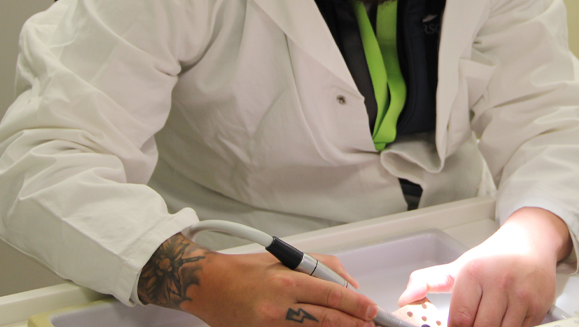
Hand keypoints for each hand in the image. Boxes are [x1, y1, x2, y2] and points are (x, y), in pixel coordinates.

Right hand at [139, 233, 377, 326]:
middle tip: (370, 324)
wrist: (207, 286)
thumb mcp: (284, 258)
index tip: (371, 309)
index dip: (355, 305)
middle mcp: (279, 306)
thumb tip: (347, 283)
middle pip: (326, 318)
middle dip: (352, 323)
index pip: (331, 294)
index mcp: (287, 281)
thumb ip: (319, 266)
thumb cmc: (244, 269)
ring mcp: (270, 325)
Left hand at [398, 208, 570, 326]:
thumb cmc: (493, 258)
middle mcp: (500, 281)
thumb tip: (405, 298)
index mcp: (474, 272)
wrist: (531, 242)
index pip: (461, 319)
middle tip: (471, 322)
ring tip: (487, 319)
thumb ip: (428, 282)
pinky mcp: (540, 306)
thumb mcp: (459, 266)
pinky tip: (505, 318)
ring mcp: (523, 295)